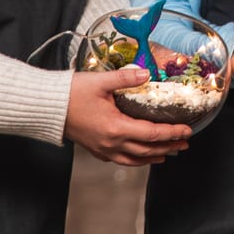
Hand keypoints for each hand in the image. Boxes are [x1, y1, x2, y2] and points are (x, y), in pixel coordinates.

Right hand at [64, 68, 193, 165]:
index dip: (172, 133)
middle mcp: (111, 143)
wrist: (46, 107)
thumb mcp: (101, 81)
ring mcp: (103, 149)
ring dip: (154, 156)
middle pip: (147, 150)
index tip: (188, 131)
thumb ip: (127, 78)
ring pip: (135, 159)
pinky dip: (136, 159)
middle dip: (169, 147)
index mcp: (116, 128)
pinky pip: (121, 160)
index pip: (152, 134)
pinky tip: (141, 156)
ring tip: (169, 153)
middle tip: (185, 144)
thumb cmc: (71, 93)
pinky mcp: (96, 149)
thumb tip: (148, 73)